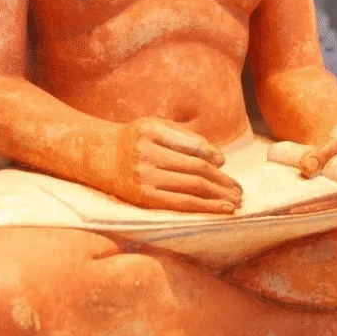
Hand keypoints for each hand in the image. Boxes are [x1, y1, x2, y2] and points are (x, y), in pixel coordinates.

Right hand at [112, 117, 242, 213]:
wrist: (97, 156)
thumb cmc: (133, 140)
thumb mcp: (154, 126)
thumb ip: (185, 136)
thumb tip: (219, 159)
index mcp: (152, 130)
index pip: (192, 145)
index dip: (213, 155)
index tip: (224, 165)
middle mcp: (147, 153)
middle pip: (196, 168)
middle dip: (222, 181)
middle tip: (240, 190)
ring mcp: (145, 176)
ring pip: (192, 187)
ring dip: (219, 196)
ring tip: (235, 202)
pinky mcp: (143, 197)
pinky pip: (180, 203)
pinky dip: (204, 207)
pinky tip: (220, 210)